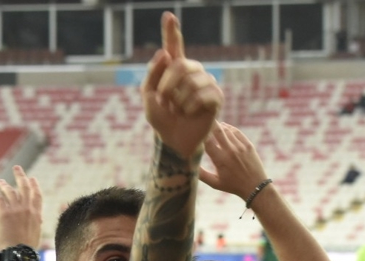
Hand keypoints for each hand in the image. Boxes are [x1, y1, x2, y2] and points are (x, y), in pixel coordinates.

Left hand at [0, 165, 42, 249]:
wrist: (19, 254)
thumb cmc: (27, 248)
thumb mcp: (36, 233)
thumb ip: (36, 222)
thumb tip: (39, 219)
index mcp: (36, 213)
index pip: (37, 195)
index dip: (34, 185)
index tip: (32, 178)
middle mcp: (27, 208)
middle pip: (24, 187)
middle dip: (20, 176)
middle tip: (17, 168)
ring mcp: (16, 209)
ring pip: (10, 191)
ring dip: (5, 185)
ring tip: (0, 182)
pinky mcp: (4, 213)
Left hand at [141, 12, 222, 158]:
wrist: (173, 140)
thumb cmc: (161, 118)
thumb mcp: (148, 96)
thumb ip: (153, 74)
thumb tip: (165, 53)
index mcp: (174, 69)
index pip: (174, 46)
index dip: (172, 31)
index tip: (168, 16)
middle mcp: (192, 71)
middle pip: (180, 65)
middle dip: (167, 86)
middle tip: (166, 101)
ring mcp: (206, 83)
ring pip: (191, 82)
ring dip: (179, 100)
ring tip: (179, 109)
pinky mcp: (216, 97)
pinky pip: (201, 96)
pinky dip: (189, 108)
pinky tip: (190, 114)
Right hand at [199, 123, 268, 200]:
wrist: (255, 187)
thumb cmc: (232, 186)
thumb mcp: (215, 183)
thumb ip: (201, 175)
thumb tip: (188, 165)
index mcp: (220, 160)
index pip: (207, 141)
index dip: (200, 133)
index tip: (194, 129)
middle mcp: (230, 151)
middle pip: (217, 130)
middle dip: (209, 123)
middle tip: (202, 117)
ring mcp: (240, 146)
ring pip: (227, 130)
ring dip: (219, 125)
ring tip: (212, 123)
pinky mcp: (248, 145)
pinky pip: (236, 132)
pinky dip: (229, 128)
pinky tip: (224, 127)